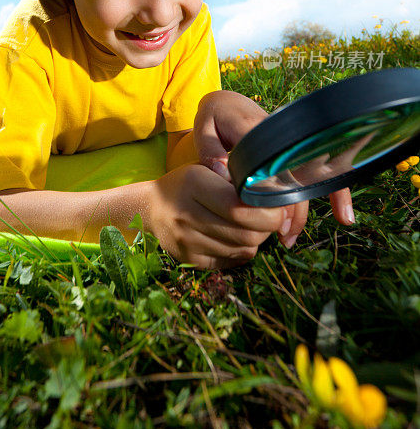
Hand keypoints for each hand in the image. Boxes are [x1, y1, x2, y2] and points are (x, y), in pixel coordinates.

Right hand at [145, 163, 288, 268]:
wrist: (151, 208)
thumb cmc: (188, 183)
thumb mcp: (207, 168)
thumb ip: (237, 177)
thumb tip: (275, 193)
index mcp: (194, 184)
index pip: (240, 207)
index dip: (267, 211)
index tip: (278, 206)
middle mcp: (187, 214)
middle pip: (246, 233)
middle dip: (268, 227)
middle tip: (272, 217)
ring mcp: (187, 241)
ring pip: (244, 249)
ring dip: (258, 238)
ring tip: (253, 224)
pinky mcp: (191, 259)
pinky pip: (233, 259)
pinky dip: (243, 249)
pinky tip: (237, 235)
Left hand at [192, 90, 354, 248]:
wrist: (230, 102)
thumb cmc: (215, 116)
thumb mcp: (205, 126)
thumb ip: (209, 148)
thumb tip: (220, 172)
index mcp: (255, 130)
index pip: (269, 164)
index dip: (275, 193)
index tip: (275, 219)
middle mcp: (279, 138)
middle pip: (294, 176)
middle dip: (294, 210)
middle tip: (283, 238)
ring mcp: (291, 145)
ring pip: (308, 179)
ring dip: (303, 211)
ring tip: (288, 239)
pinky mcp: (296, 152)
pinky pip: (320, 172)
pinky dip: (335, 192)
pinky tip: (343, 215)